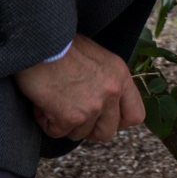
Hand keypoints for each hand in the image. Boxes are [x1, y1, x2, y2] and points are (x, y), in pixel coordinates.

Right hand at [14, 34, 144, 142]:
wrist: (41, 43)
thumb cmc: (63, 46)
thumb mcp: (98, 59)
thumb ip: (107, 82)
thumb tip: (103, 102)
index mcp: (121, 77)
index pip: (135, 115)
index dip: (118, 122)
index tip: (103, 118)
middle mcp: (112, 92)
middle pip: (107, 132)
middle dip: (88, 128)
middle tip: (73, 115)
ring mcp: (93, 107)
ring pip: (81, 134)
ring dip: (65, 124)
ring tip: (55, 102)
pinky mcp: (71, 117)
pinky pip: (58, 132)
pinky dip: (47, 122)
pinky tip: (42, 104)